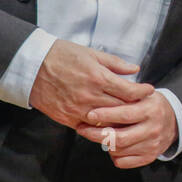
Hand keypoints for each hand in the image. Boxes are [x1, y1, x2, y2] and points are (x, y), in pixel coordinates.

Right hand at [29, 39, 151, 127]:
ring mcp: (78, 110)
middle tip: (143, 106)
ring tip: (128, 117)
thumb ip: (115, 63)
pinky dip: (100, 126)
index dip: (142, 92)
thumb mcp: (91, 53)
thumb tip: (135, 69)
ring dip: (118, 120)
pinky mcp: (67, 118)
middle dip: (134, 108)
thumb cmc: (62, 55)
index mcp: (98, 78)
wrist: (32, 66)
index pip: (129, 91)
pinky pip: (89, 127)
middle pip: (121, 109)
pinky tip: (107, 123)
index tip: (149, 90)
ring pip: (106, 122)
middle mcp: (90, 96)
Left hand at [75, 90, 178, 168]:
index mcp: (150, 110)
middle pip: (120, 137)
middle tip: (83, 129)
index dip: (105, 115)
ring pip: (119, 150)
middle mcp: (153, 128)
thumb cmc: (150, 105)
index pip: (124, 114)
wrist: (173, 121)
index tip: (89, 114)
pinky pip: (124, 162)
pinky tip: (112, 146)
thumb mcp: (142, 95)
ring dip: (104, 144)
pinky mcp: (149, 157)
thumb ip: (125, 96)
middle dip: (97, 134)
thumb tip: (99, 99)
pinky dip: (114, 156)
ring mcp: (152, 145)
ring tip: (96, 135)